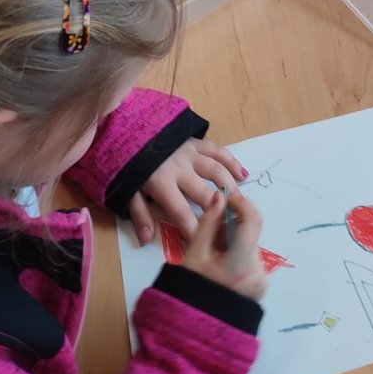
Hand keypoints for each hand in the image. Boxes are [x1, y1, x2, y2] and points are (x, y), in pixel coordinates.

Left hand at [128, 137, 247, 241]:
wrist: (130, 129)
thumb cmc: (131, 164)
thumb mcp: (130, 191)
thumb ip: (140, 214)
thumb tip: (146, 240)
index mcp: (162, 184)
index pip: (181, 212)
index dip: (194, 229)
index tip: (205, 244)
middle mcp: (180, 169)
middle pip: (204, 192)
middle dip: (219, 210)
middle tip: (231, 225)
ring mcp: (190, 153)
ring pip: (215, 170)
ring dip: (229, 186)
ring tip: (240, 202)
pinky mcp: (196, 142)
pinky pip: (217, 150)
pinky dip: (231, 161)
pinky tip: (242, 174)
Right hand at [182, 189, 267, 302]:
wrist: (199, 325)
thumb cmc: (193, 288)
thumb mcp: (194, 252)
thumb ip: (208, 221)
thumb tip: (220, 195)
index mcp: (241, 264)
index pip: (253, 220)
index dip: (241, 203)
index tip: (227, 198)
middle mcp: (258, 272)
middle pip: (249, 233)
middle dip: (232, 227)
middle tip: (211, 235)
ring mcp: (262, 280)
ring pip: (250, 244)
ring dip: (234, 241)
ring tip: (214, 254)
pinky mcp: (261, 284)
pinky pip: (251, 259)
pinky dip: (238, 255)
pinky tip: (222, 265)